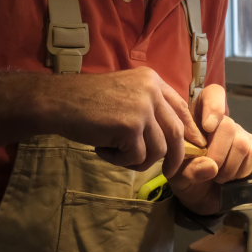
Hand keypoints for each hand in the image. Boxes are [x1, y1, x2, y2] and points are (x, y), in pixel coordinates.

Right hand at [46, 67, 206, 173]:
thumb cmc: (86, 101)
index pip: (180, 108)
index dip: (189, 131)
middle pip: (176, 132)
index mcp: (152, 80)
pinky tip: (102, 150)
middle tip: (169, 172)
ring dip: (138, 160)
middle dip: (175, 157)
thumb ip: (148, 107)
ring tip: (115, 153)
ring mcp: (142, 108)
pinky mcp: (131, 127)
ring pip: (158, 150)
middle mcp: (151, 90)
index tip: (192, 147)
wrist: (59, 102)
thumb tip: (175, 135)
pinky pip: (136, 157)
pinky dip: (120, 161)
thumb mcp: (124, 93)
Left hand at [167, 84, 251, 214]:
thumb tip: (211, 166)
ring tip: (218, 176)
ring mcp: (241, 133)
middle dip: (217, 153)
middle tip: (210, 169)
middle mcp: (222, 121)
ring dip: (229, 167)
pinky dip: (242, 170)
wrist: (200, 196)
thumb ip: (188, 169)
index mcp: (197, 116)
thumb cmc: (186, 176)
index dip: (214, 107)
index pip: (213, 94)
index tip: (208, 127)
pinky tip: (232, 176)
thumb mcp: (178, 174)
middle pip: (228, 125)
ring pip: (241, 143)